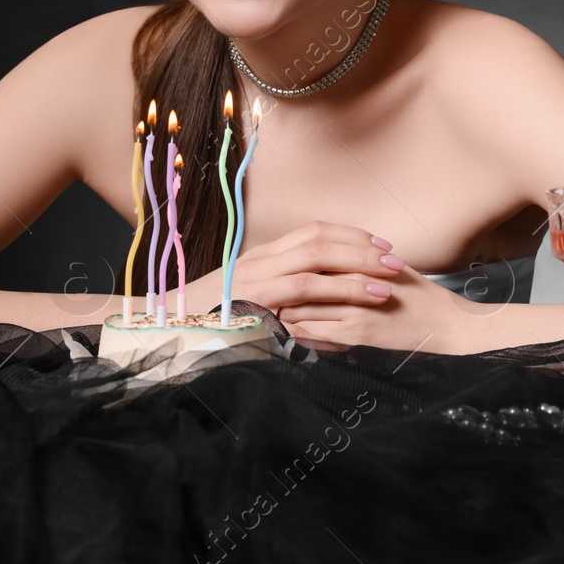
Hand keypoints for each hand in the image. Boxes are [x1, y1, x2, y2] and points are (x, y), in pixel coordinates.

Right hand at [196, 220, 406, 314]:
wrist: (168, 332)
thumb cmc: (211, 325)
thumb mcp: (249, 303)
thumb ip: (281, 297)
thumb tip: (320, 302)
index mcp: (262, 256)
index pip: (313, 231)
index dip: (350, 235)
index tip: (380, 244)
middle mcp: (261, 259)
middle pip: (319, 238)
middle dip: (362, 247)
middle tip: (396, 259)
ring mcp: (257, 277)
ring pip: (316, 260)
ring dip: (358, 269)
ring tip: (390, 280)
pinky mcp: (256, 300)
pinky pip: (304, 290)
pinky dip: (339, 292)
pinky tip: (365, 299)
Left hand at [276, 260, 464, 352]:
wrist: (447, 323)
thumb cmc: (419, 296)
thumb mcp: (387, 269)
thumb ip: (357, 261)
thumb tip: (327, 259)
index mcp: (358, 262)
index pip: (312, 259)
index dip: (289, 268)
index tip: (273, 275)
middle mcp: (352, 281)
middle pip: (301, 280)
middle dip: (279, 288)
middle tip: (263, 294)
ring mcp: (353, 307)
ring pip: (301, 306)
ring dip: (282, 310)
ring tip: (268, 313)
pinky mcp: (355, 333)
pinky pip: (314, 331)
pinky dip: (296, 331)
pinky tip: (287, 333)